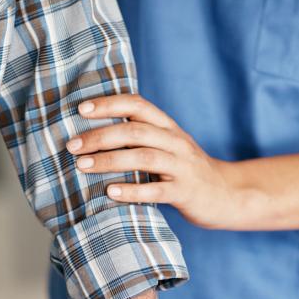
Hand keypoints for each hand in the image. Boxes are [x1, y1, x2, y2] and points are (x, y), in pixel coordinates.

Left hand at [67, 94, 233, 228]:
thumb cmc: (186, 172)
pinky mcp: (185, 192)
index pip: (137, 105)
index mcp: (168, 127)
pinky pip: (157, 190)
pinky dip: (132, 190)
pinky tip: (110, 192)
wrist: (227, 195)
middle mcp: (175, 142)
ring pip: (143, 157)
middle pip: (134, 130)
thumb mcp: (168, 147)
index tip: (81, 109)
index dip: (109, 104)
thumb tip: (96, 135)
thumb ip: (140, 139)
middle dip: (100, 136)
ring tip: (82, 166)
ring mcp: (182, 167)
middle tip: (71, 145)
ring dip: (109, 160)